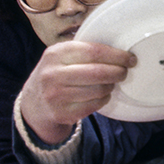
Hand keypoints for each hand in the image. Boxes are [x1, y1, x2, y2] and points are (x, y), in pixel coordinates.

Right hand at [18, 41, 135, 143]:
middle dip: (118, 72)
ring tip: (111, 82)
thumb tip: (120, 52)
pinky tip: (101, 94)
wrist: (33, 102)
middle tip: (124, 72)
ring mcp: (56, 95)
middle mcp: (53, 74)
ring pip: (99, 90)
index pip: (94, 51)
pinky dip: (104, 99)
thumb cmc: (56, 73)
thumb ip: (84, 50)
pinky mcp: (62, 113)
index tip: (130, 58)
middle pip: (99, 72)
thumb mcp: (61, 55)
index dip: (116, 55)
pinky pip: (95, 105)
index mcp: (55, 53)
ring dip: (111, 86)